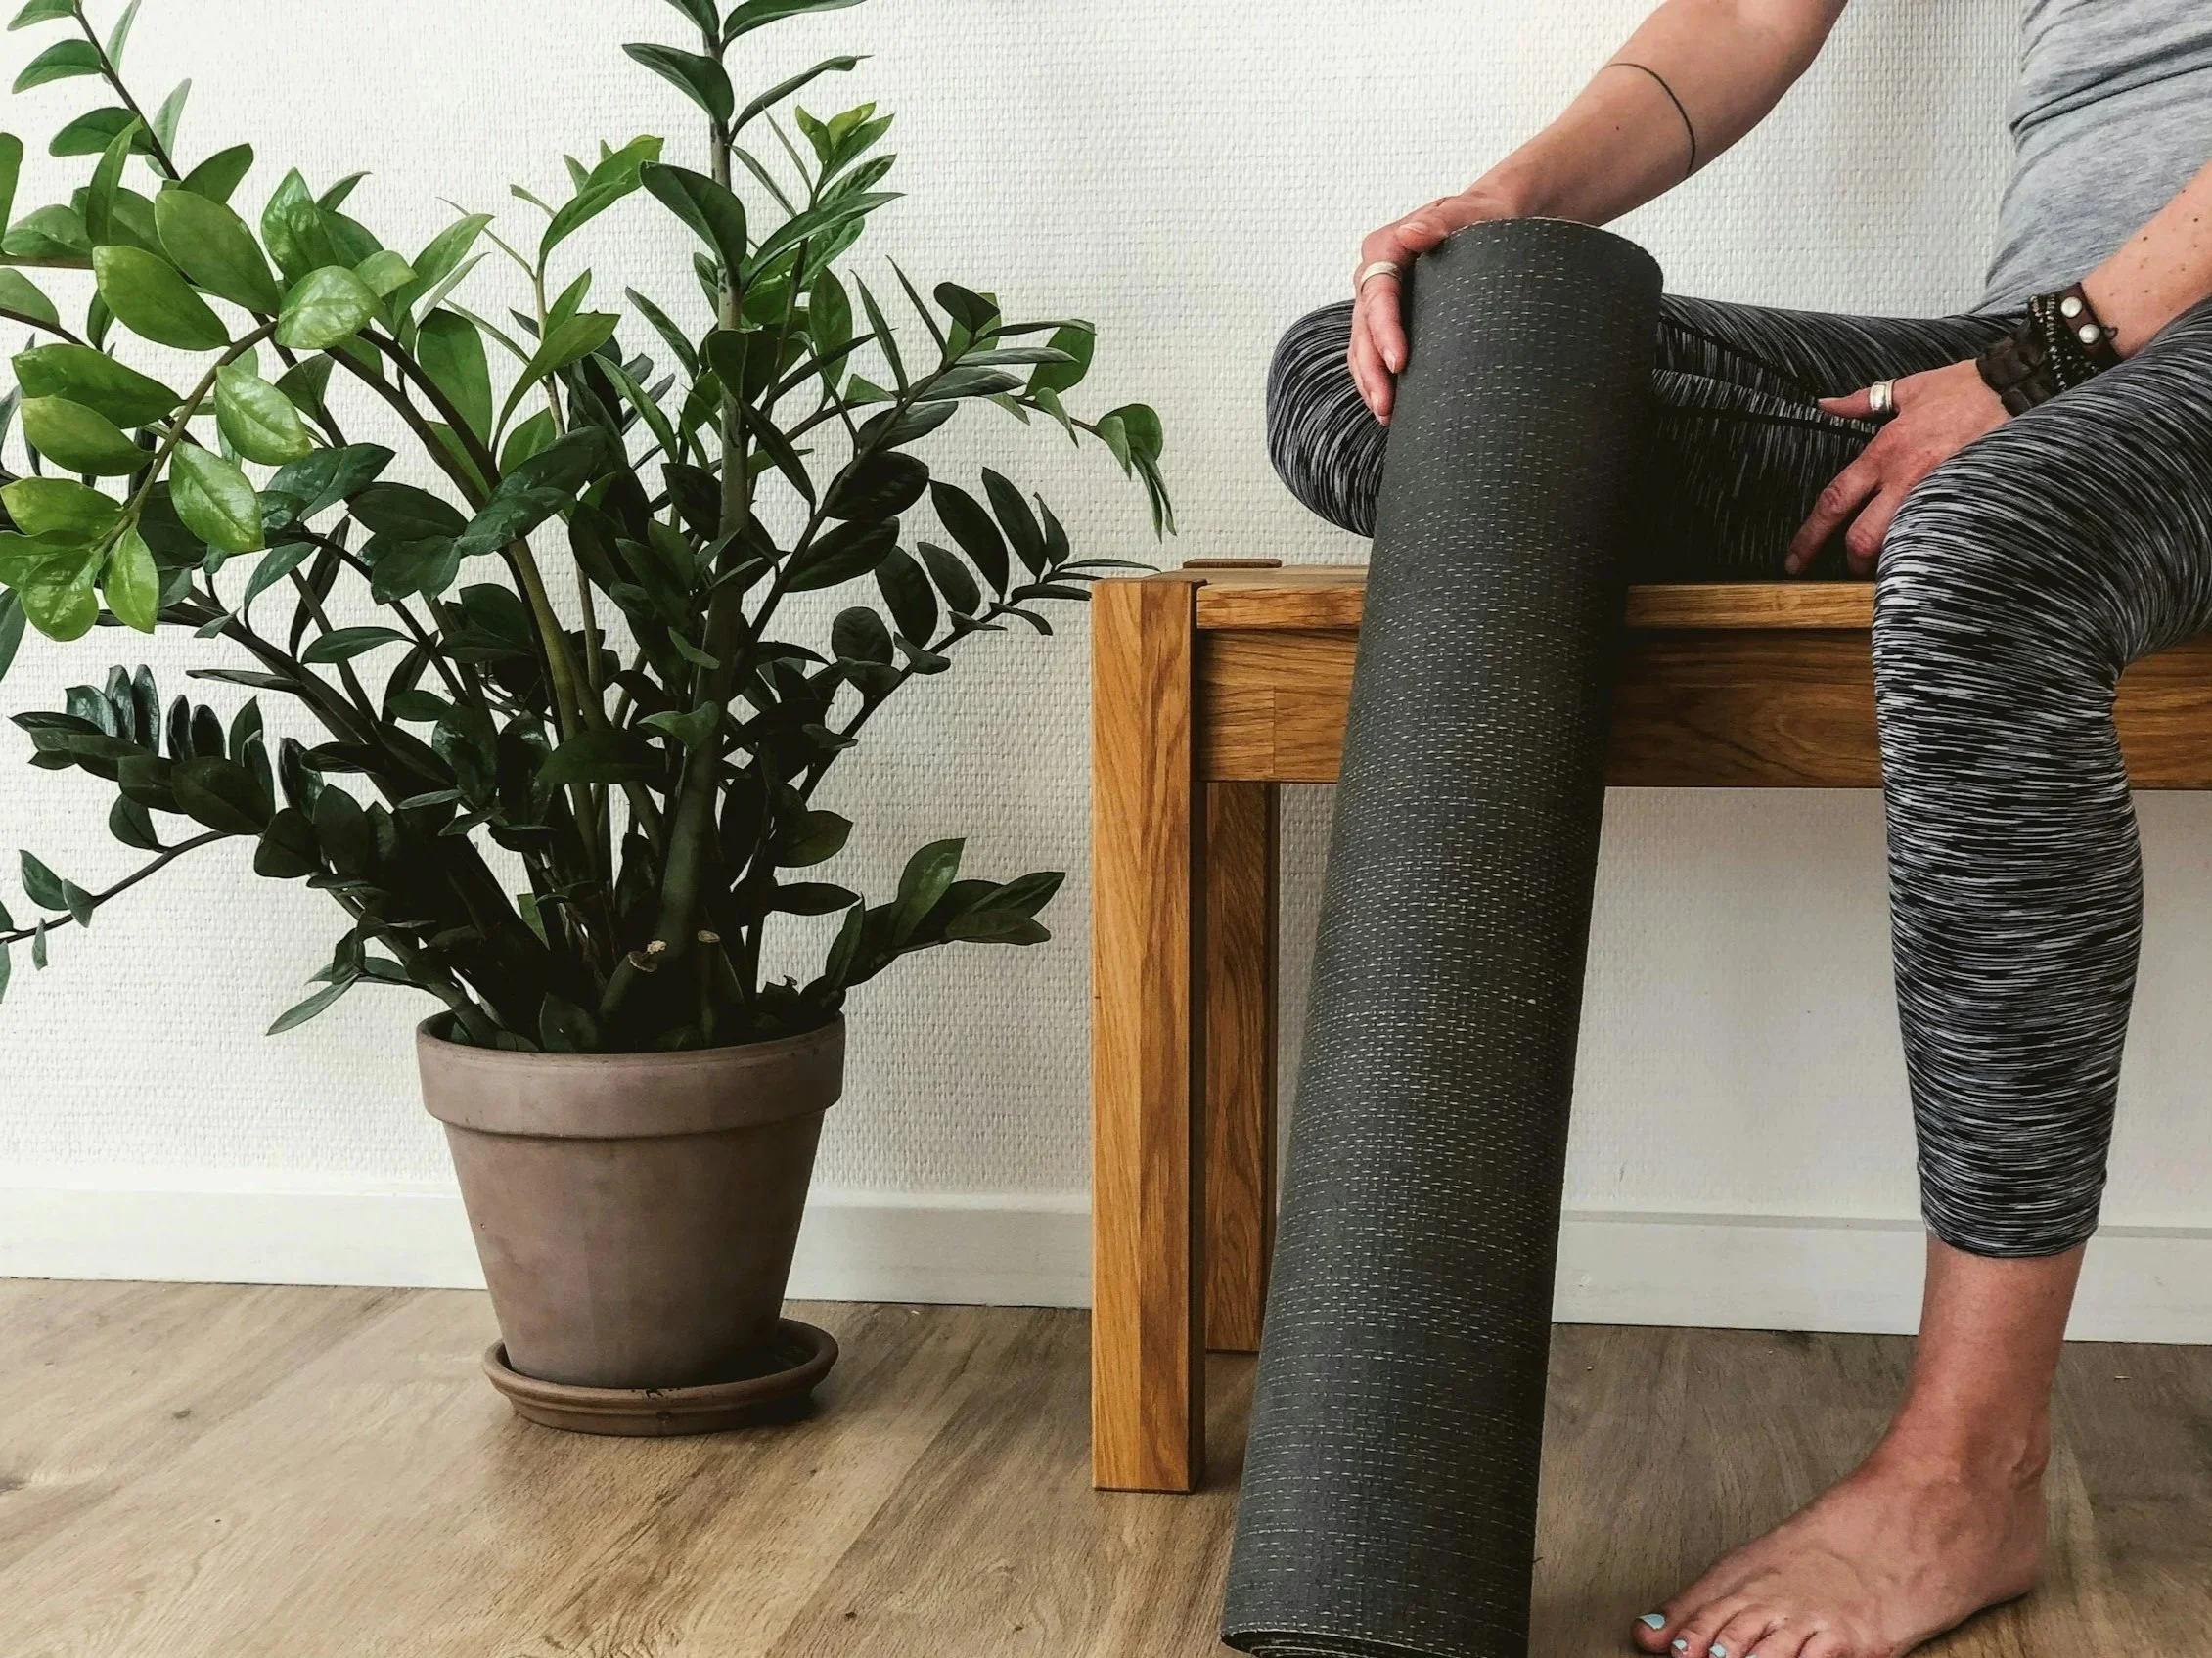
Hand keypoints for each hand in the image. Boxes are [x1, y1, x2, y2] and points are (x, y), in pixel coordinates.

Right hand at [1350, 188, 1521, 423]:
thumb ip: (1440, 220)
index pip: (1376, 294)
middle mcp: (1376, 274)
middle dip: (1371, 369)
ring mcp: (1381, 299)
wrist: (1496, 219)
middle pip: (1363, 327)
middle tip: (1387, 405)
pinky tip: (1392, 407)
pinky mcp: (1392, 319)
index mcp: (1386, 247)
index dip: (1383, 331)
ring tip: (1386, 414)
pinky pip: (1375, 352)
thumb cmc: (1485, 215)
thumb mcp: (1469, 211)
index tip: (1399, 362)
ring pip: (1362, 346)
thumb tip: (1410, 233)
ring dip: (1370, 382)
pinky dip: (1379, 379)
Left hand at [1785, 360, 2008, 575]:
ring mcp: (1937, 493)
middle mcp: (1905, 478)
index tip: (1794, 560)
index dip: (1809, 537)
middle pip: (1863, 539)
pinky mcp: (1967, 500)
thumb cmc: (1964, 388)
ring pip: (1901, 544)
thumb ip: (1861, 402)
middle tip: (1852, 566)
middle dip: (1853, 561)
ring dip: (1891, 559)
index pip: (1834, 502)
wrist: (2017, 386)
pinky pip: (1939, 536)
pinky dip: (1928, 547)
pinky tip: (1927, 550)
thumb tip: (1826, 404)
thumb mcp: (1907, 389)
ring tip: (1891, 560)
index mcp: (1883, 453)